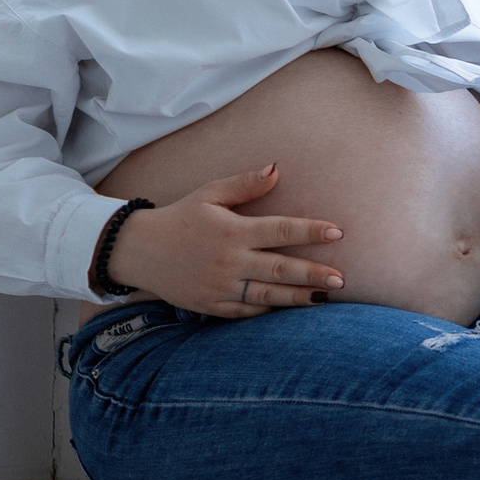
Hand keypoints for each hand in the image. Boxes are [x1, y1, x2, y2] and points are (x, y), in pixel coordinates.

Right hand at [103, 164, 345, 318]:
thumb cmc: (180, 218)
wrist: (138, 251)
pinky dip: (270, 310)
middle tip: (341, 279)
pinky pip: (247, 311)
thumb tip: (277, 169)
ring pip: (268, 295)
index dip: (311, 232)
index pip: (280, 231)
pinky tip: (291, 308)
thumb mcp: (209, 194)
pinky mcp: (212, 306)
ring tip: (326, 298)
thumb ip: (245, 185)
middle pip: (280, 269)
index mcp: (232, 231)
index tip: (337, 233)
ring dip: (299, 298)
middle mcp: (229, 261)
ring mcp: (221, 287)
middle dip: (314, 274)